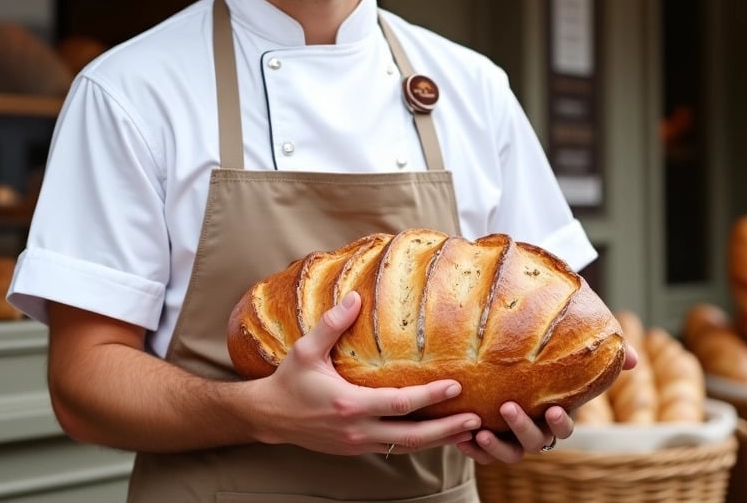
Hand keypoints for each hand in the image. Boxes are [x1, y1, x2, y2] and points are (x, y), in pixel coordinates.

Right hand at [250, 291, 481, 455]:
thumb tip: (355, 297)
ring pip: (405, 447)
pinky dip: (418, 444)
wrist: (269, 417)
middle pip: (411, 436)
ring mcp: (357, 444)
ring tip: (468, 433)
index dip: (430, 397)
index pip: (400, 403)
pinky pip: (393, 448)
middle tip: (477, 419)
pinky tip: (437, 437)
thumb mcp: (305, 349)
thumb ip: (331, 324)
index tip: (456, 386)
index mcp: (349, 404)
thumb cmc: (289, 380)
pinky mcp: (356, 449)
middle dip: (446, 429)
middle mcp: (357, 429)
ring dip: (438, 441)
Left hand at [456, 343, 639, 464]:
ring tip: (478, 431)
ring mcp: (511, 439)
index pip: (564, 427)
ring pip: (509, 454)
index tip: (553, 410)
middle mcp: (535, 431)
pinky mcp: (488, 441)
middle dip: (521, 428)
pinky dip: (471, 450)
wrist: (503, 367)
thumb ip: (600, 355)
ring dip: (495, 447)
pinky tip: (460, 436)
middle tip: (507, 407)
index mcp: (554, 414)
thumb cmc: (543, 361)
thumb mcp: (568, 352)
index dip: (560, 423)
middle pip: (535, 443)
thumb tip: (634, 358)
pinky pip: (481, 456)